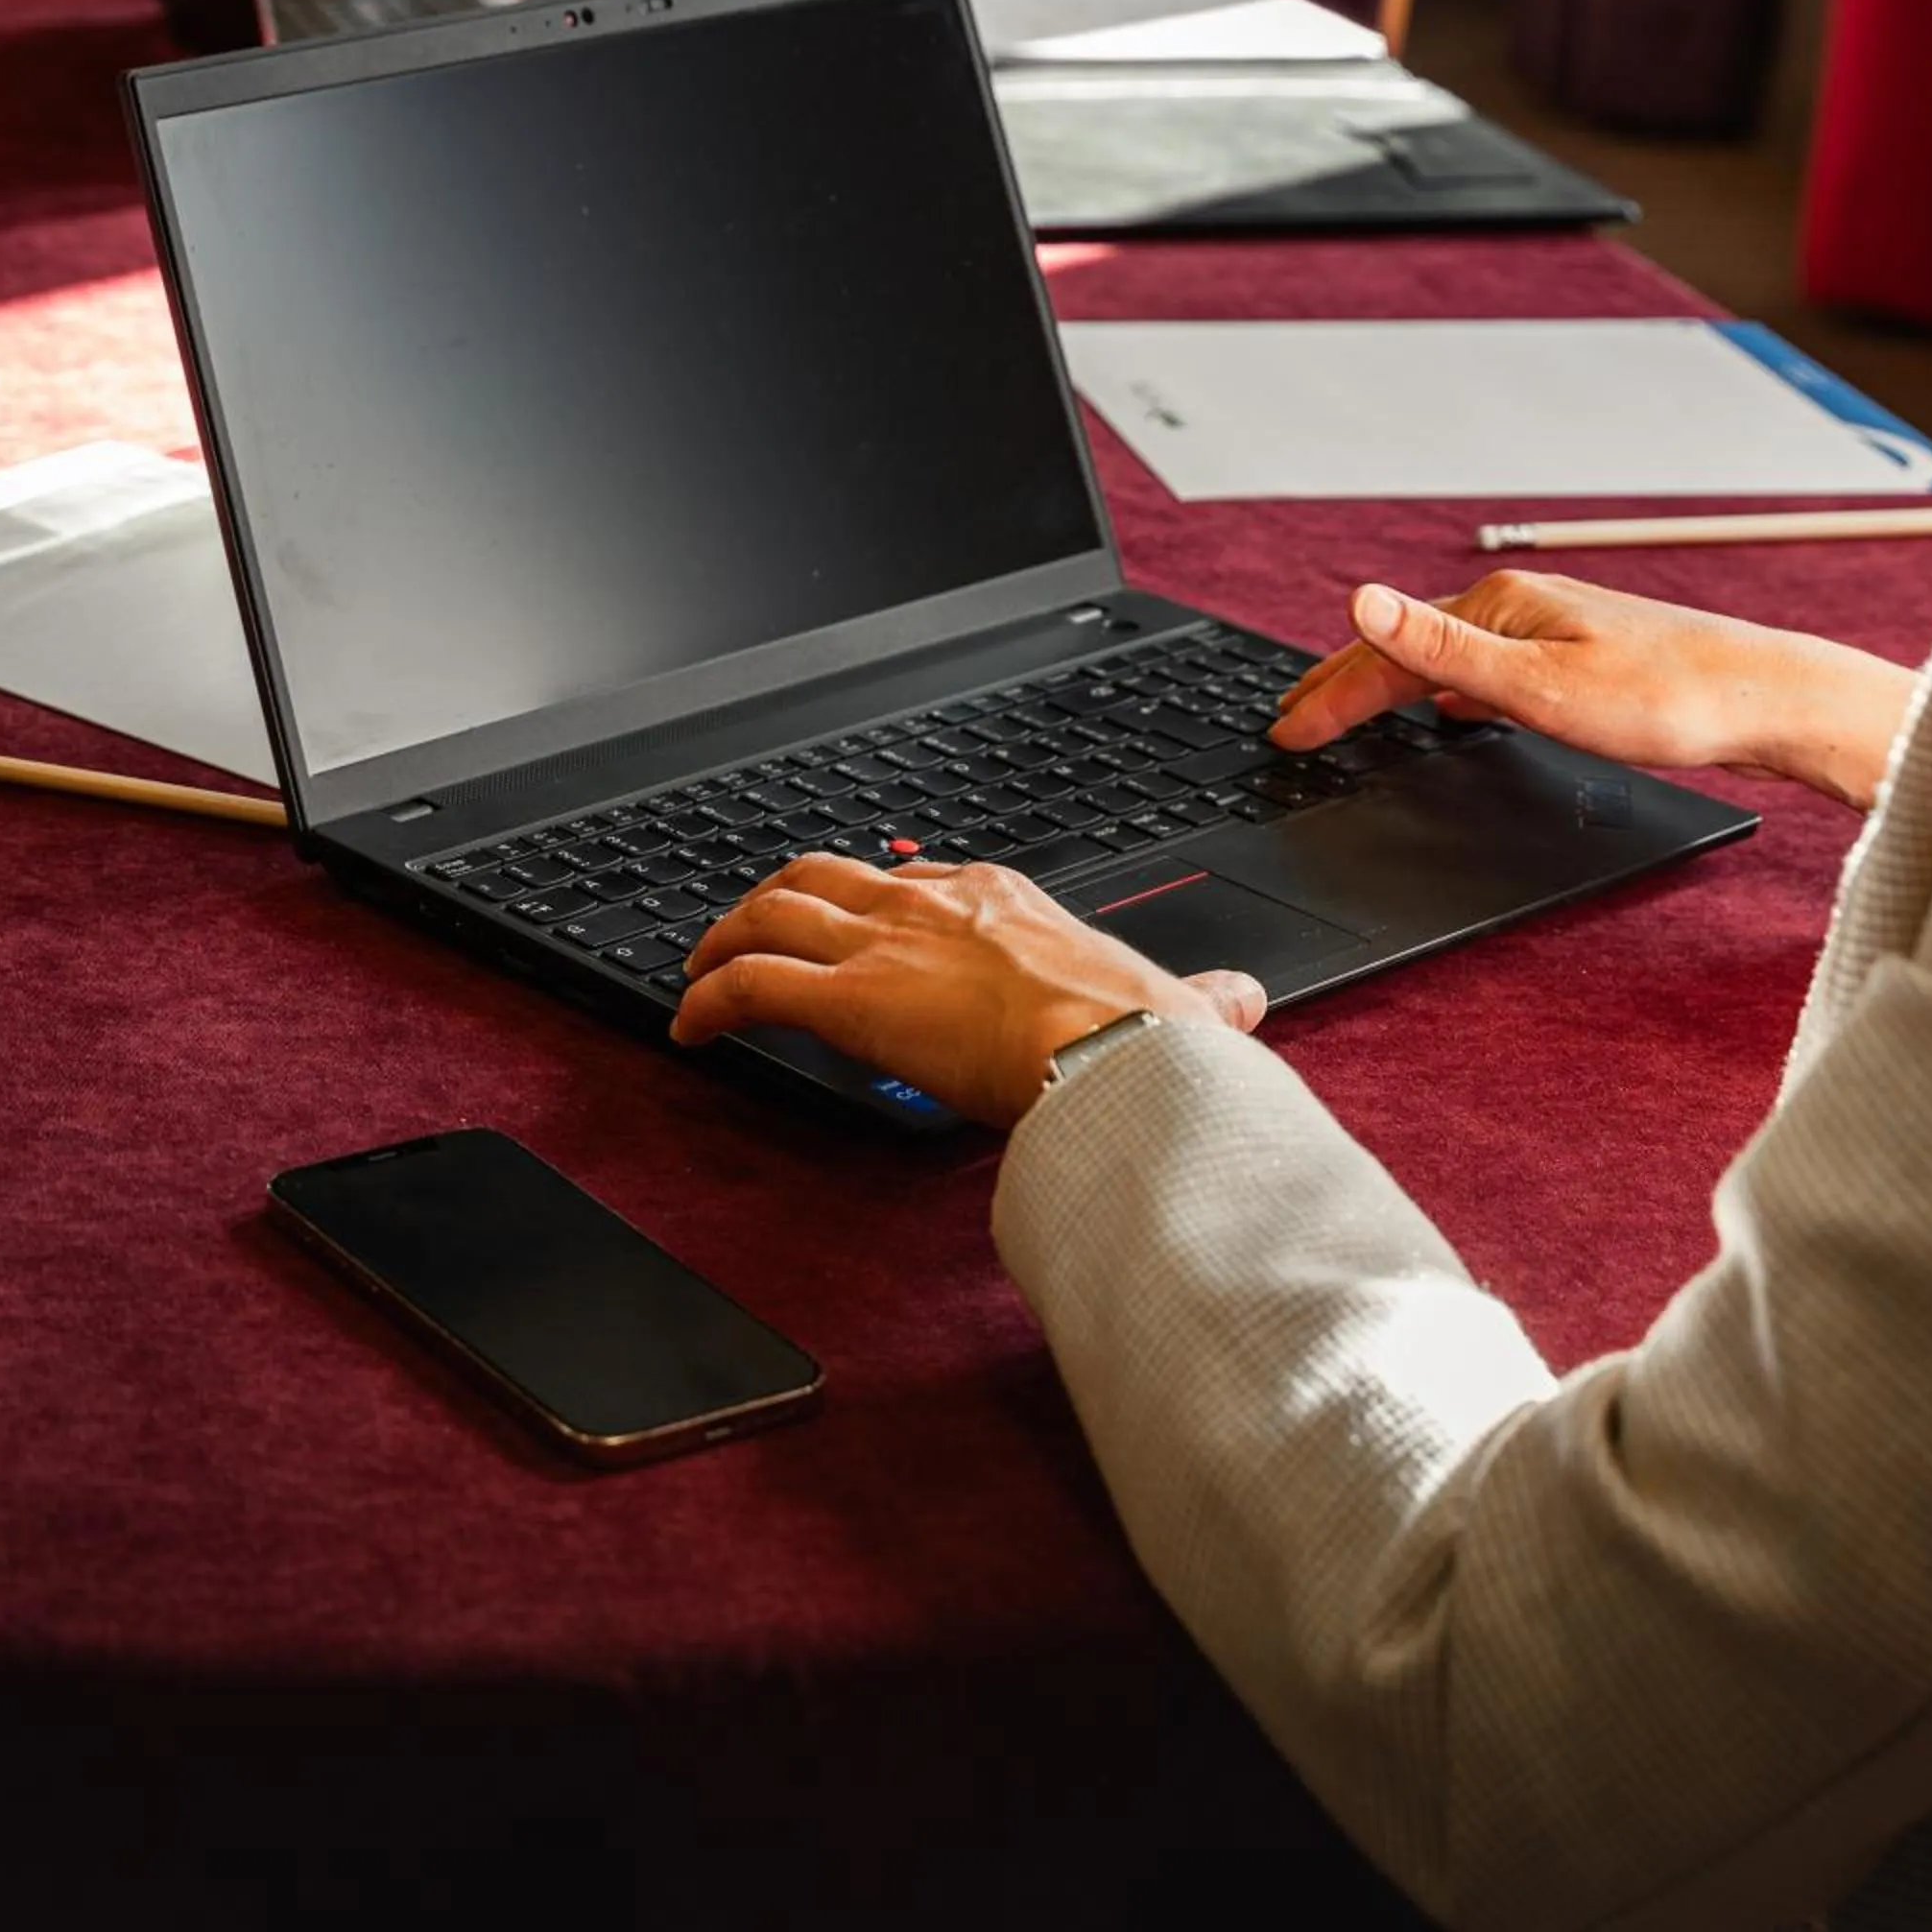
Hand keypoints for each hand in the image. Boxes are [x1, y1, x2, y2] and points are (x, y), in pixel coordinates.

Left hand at [674, 853, 1265, 1127]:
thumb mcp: (1183, 1002)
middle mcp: (934, 905)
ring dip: (723, 939)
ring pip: (772, 913)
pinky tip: (688, 1028)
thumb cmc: (1146, 1036)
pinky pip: (752, 984)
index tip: (858, 921)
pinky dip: (707, 1001)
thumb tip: (1243, 997)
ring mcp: (887, 946)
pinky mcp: (852, 1001)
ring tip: (696, 973)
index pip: (916, 876)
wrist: (1119, 1055)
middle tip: (746, 928)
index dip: (873, 898)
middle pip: (825, 875)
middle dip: (775, 897)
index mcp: (1005, 898)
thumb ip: (1206, 996)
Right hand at [1271, 573, 1918, 809]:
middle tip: (1292, 719)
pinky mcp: (1583, 660)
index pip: (1388, 654)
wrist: (1770, 702)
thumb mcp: (1540, 687)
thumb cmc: (1670, 700)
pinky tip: (1455, 711)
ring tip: (1350, 712)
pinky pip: (1488, 673)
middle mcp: (1523, 607)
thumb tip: (1361, 601)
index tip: (1285, 734)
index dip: (1330, 698)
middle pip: (1409, 648)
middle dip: (1345, 684)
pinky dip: (1447, 695)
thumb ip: (1443, 652)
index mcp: (1502, 607)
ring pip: (1447, 661)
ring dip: (1392, 688)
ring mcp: (1554, 630)